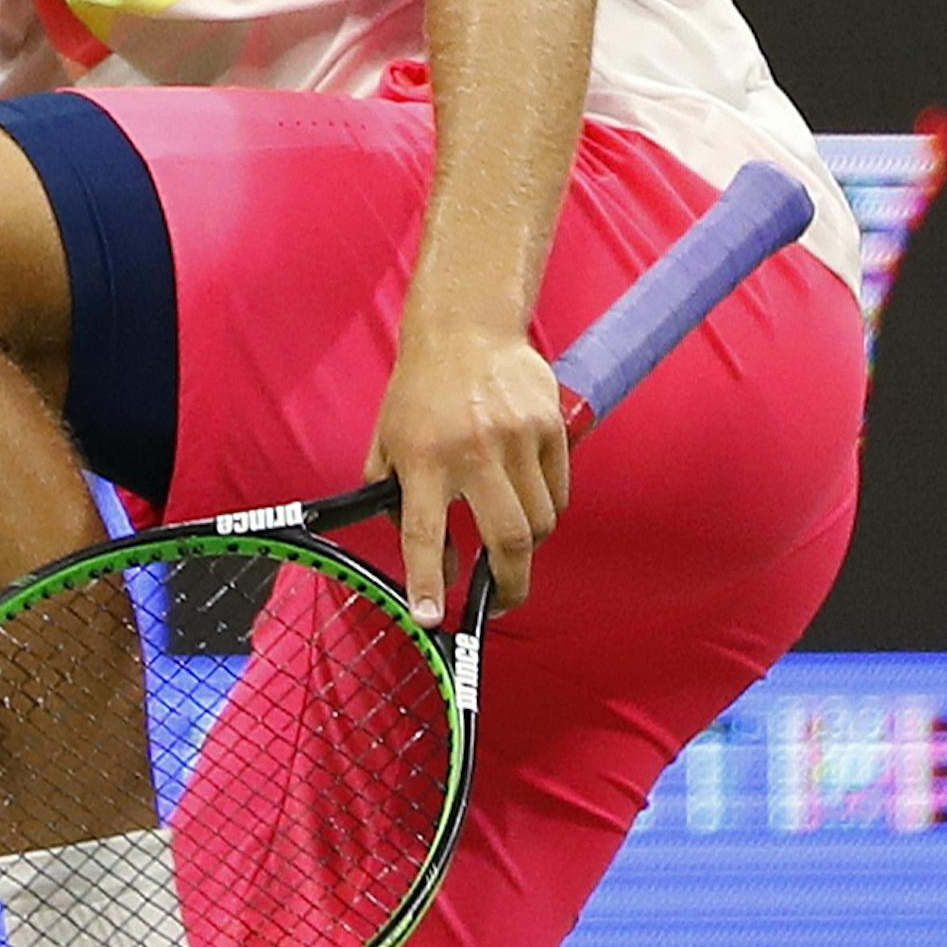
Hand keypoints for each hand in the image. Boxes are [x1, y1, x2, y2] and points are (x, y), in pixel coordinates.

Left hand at [366, 324, 570, 622]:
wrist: (466, 328)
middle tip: (502, 601)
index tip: (433, 618)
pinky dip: (546, 512)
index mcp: (422, 457)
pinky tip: (527, 501)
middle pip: (508, 539)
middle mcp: (472, 449)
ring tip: (510, 542)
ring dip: (527, 547)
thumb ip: (396, 505)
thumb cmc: (420, 394)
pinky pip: (559, 494)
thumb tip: (439, 567)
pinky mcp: (551, 427)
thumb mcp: (387, 444)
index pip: (422, 532)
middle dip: (510, 585)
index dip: (427, 582)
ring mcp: (518, 437)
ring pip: (540, 522)